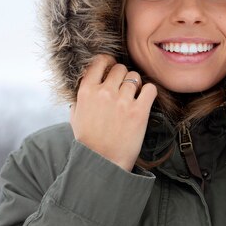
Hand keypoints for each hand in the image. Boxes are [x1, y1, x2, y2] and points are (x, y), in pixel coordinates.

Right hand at [70, 54, 156, 170]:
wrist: (103, 163)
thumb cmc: (89, 142)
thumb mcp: (75, 117)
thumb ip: (80, 99)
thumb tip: (86, 86)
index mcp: (86, 92)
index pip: (99, 62)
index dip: (108, 62)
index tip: (112, 67)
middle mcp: (104, 93)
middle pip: (120, 68)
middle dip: (123, 76)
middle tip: (123, 88)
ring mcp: (122, 101)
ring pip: (135, 77)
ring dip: (136, 85)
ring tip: (133, 97)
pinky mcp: (139, 111)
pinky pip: (150, 89)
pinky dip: (149, 92)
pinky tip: (145, 100)